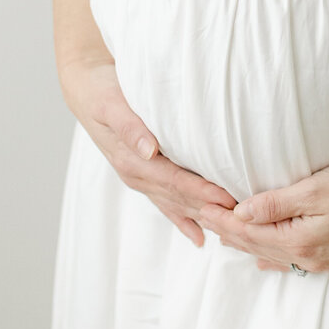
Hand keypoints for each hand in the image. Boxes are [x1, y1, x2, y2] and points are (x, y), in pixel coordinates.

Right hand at [60, 56, 236, 245]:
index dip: (201, 190)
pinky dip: (183, 220)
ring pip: (176, 205)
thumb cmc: (102, 92)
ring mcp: (139, 179)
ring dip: (201, 216)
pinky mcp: (143, 176)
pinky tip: (198, 237)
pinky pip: (165, 204)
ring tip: (229, 229)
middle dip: (209, 208)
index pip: (173, 180)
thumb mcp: (111, 104)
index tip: (227, 198)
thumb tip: (149, 150)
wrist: (86, 90)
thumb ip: (131, 127)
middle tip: (241, 217)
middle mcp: (136, 175)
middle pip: (179, 198)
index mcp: (131, 160)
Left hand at [197, 158, 328, 273]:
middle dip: (228, 232)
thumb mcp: (314, 188)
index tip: (200, 205)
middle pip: (256, 247)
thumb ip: (275, 203)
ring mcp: (324, 262)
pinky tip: (265, 258)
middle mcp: (308, 259)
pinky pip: (293, 263)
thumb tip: (239, 213)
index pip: (247, 232)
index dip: (222, 219)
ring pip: (274, 256)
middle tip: (203, 218)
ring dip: (247, 244)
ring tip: (225, 235)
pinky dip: (272, 256)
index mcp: (299, 241)